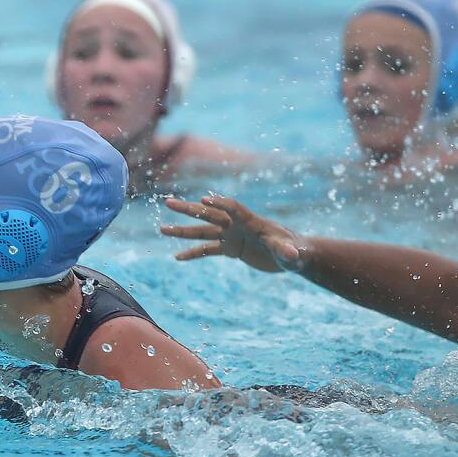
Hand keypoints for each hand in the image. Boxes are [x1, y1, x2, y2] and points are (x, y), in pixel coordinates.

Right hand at [160, 195, 303, 273]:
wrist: (292, 255)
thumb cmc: (294, 250)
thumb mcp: (291, 252)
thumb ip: (287, 251)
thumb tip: (291, 254)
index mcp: (251, 221)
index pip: (233, 208)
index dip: (220, 203)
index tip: (203, 199)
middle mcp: (237, 225)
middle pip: (209, 213)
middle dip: (189, 209)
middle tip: (168, 202)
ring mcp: (231, 236)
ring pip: (203, 231)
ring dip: (183, 230)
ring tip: (163, 228)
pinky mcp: (230, 249)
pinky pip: (207, 250)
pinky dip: (193, 253)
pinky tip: (177, 257)